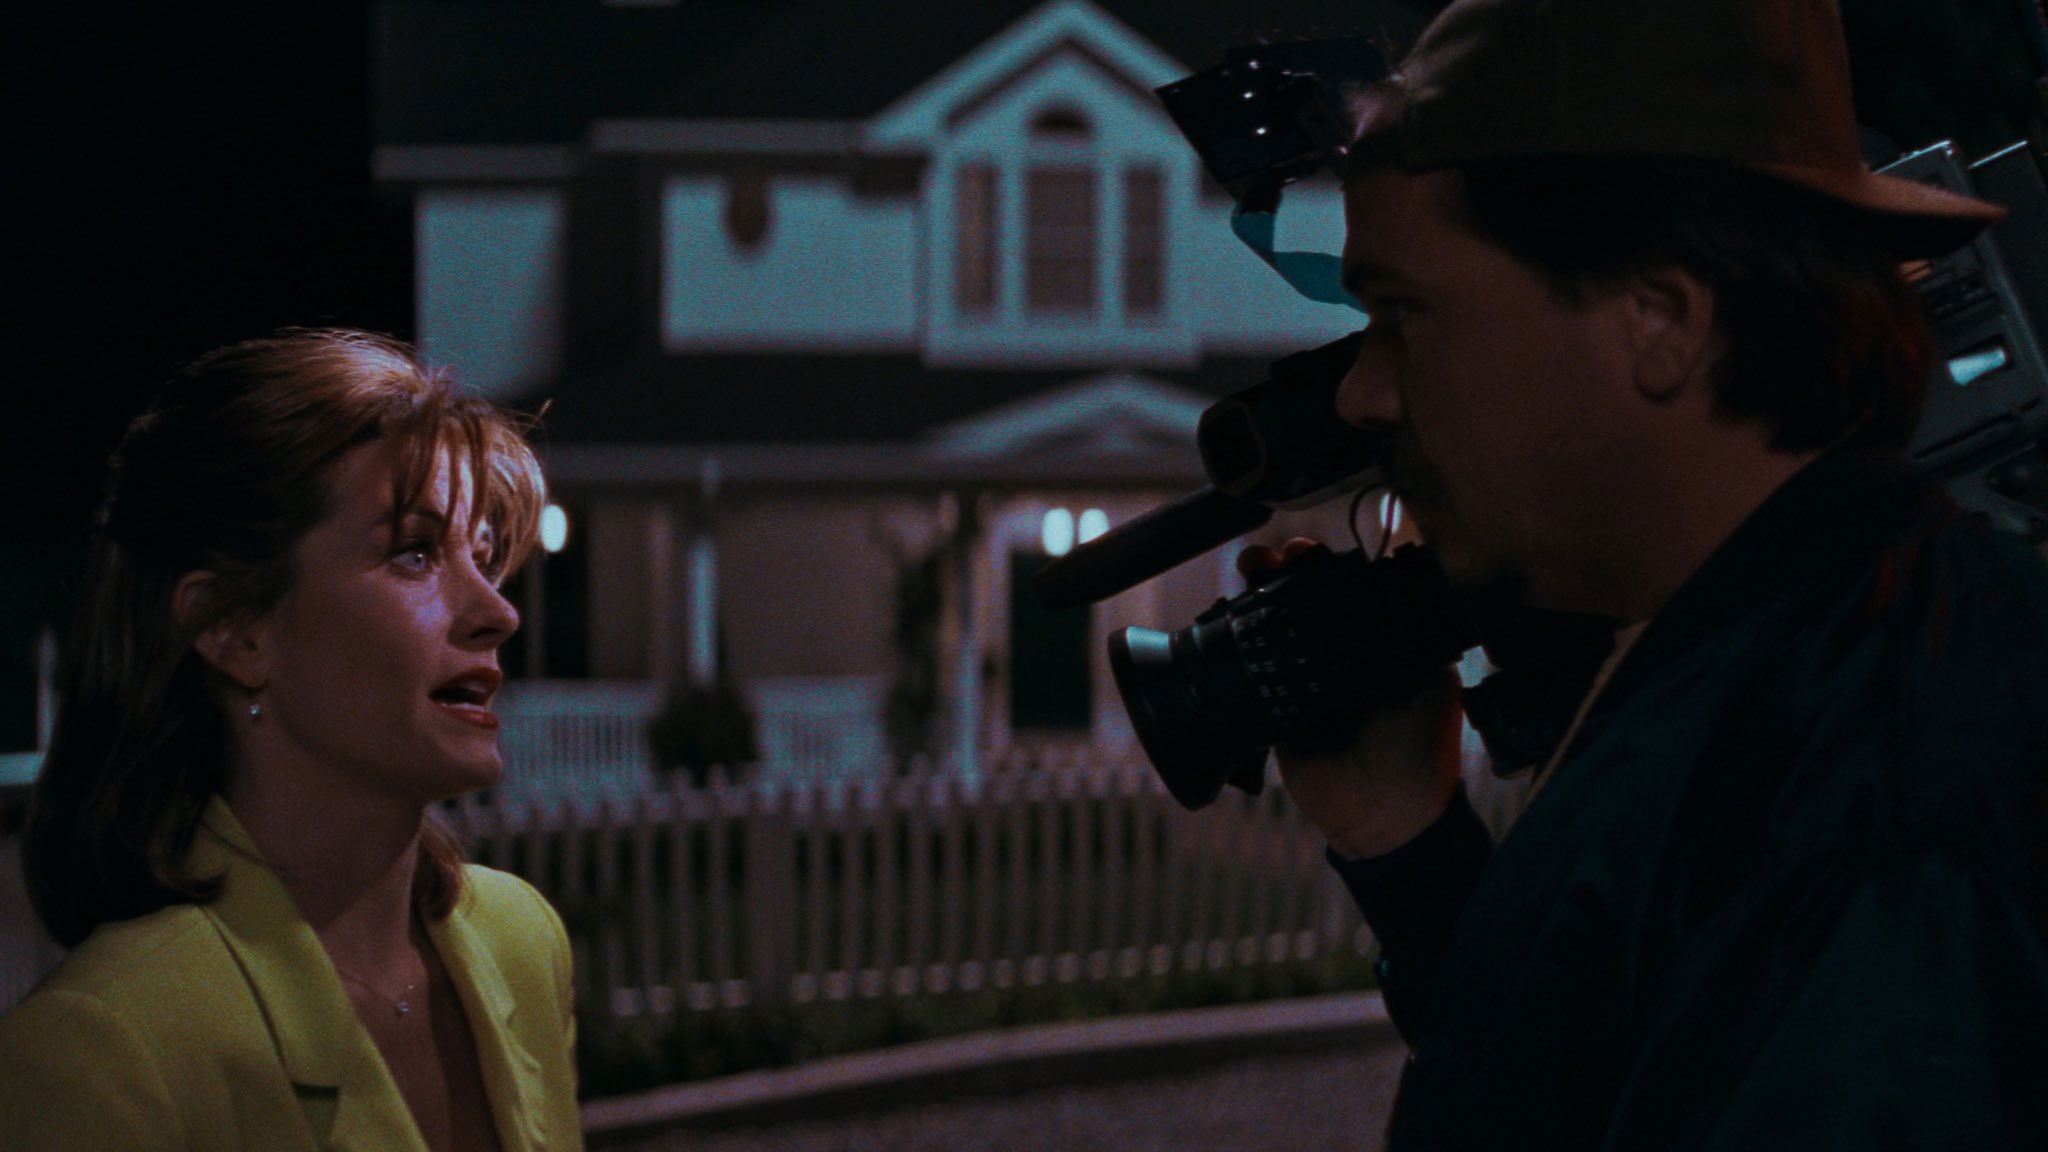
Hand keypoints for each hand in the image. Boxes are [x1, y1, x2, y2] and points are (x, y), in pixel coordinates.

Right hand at [1239, 538, 1466, 859]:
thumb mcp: (1431, 683)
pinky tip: (1228, 608)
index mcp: (1381, 645)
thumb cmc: (1421, 751)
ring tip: (1254, 566)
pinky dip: (1234, 634)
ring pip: (1276, 621)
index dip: (1331, 565)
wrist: (1382, 816)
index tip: (1317, 552)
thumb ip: (1416, 637)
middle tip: (1283, 557)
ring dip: (1260, 587)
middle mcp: (1342, 655)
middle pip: (1308, 598)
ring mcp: (1306, 678)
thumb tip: (1402, 584)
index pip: (1350, 590)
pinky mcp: (1274, 706)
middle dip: (1291, 568)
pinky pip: (1250, 665)